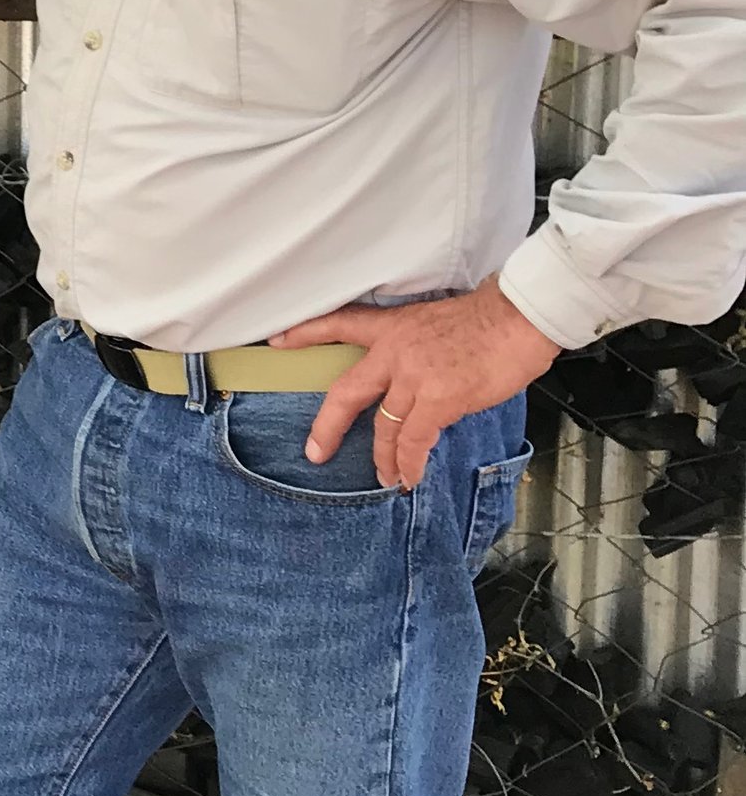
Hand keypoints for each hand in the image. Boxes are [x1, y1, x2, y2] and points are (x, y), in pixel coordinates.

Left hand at [271, 278, 558, 486]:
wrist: (518, 318)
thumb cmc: (489, 320)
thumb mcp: (435, 323)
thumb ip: (415, 350)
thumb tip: (414, 382)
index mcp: (393, 326)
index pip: (340, 324)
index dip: (306, 333)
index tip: (277, 341)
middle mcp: (394, 350)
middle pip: (346, 392)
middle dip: (328, 426)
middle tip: (315, 451)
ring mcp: (414, 375)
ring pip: (383, 426)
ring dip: (383, 458)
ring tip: (385, 477)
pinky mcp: (438, 397)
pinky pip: (413, 440)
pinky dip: (409, 463)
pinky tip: (408, 478)